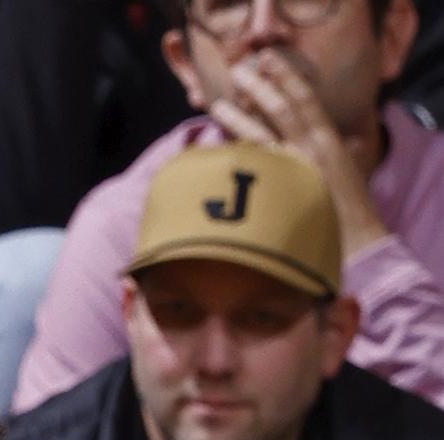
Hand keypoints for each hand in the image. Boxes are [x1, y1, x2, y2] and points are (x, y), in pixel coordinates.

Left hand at [212, 51, 388, 256]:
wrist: (355, 244)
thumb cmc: (336, 214)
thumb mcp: (329, 175)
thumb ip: (309, 157)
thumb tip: (278, 150)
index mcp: (328, 142)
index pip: (305, 100)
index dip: (286, 78)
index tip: (268, 63)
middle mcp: (313, 149)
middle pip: (283, 109)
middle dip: (260, 87)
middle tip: (238, 71)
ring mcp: (298, 167)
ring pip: (265, 133)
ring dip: (241, 115)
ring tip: (218, 103)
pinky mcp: (285, 189)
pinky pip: (257, 163)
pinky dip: (239, 150)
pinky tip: (219, 143)